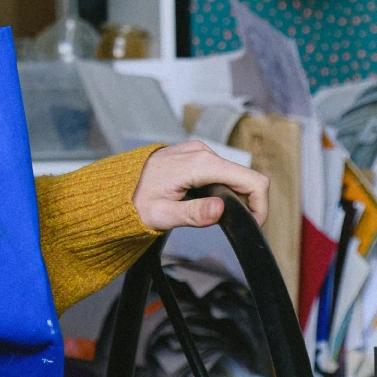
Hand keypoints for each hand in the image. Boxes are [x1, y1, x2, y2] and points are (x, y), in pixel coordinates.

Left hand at [132, 140, 267, 231]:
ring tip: (217, 215)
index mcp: (199, 164)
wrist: (116, 187)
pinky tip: (209, 202)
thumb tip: (220, 210)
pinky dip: (224, 188)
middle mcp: (203, 152)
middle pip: (247, 176)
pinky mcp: (196, 155)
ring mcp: (200, 151)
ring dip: (235, 196)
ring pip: (235, 174)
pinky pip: (222, 171)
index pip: (251, 180)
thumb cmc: (135, 201)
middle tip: (236, 225)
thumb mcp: (162, 214)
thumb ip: (193, 213)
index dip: (260, 205)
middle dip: (250, 202)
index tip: (253, 224)